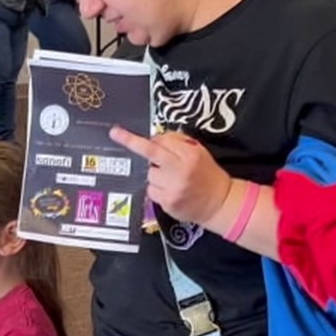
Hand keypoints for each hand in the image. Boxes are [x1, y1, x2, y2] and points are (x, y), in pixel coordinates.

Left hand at [108, 126, 233, 228]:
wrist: (220, 202)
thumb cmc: (208, 174)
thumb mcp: (199, 151)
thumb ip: (177, 142)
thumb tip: (154, 139)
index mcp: (190, 155)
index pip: (161, 141)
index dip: (148, 139)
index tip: (122, 132)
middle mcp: (180, 171)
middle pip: (150, 154)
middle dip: (131, 142)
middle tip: (116, 134)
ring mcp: (173, 189)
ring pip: (149, 174)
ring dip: (154, 173)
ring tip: (170, 177)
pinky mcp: (167, 203)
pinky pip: (151, 190)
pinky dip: (156, 188)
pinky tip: (169, 189)